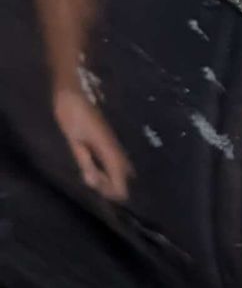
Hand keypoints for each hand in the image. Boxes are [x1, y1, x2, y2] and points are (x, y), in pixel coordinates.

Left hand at [53, 85, 131, 202]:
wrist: (75, 92)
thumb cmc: (72, 114)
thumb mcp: (75, 140)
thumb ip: (85, 161)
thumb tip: (94, 182)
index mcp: (109, 149)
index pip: (120, 179)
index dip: (113, 192)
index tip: (99, 194)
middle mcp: (117, 148)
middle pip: (124, 176)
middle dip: (112, 186)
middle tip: (92, 183)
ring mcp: (115, 144)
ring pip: (122, 169)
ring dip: (111, 177)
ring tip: (93, 177)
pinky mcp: (110, 141)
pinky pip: (116, 161)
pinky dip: (109, 169)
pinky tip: (96, 168)